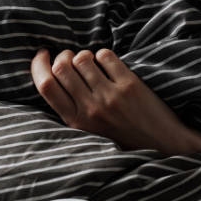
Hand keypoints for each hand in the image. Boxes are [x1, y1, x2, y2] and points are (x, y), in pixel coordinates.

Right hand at [30, 48, 200, 162]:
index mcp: (76, 122)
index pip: (46, 86)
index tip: (42, 56)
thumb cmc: (123, 137)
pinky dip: (103, 55)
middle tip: (70, 59)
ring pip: (83, 58)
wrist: (162, 144)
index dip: (39, 65)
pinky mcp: (129, 85)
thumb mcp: (89, 132)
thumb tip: (52, 74)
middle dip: (63, 56)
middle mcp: (91, 109)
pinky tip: (109, 65)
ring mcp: (111, 96)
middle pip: (61, 67)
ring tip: (91, 64)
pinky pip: (105, 55)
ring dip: (84, 55)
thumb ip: (71, 109)